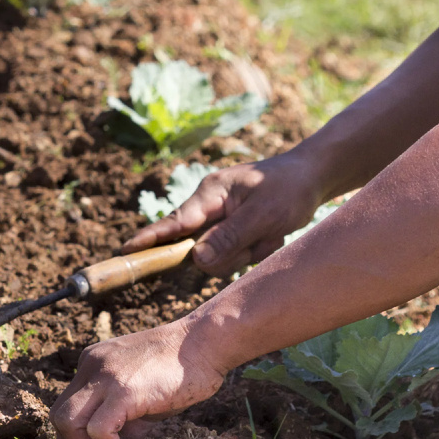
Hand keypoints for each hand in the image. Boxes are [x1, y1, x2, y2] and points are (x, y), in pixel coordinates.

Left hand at [51, 319, 226, 438]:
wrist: (205, 342)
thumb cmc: (181, 367)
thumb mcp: (140, 388)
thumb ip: (123, 413)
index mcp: (93, 363)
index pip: (67, 404)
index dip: (75, 434)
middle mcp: (91, 367)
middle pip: (58, 414)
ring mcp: (104, 378)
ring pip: (67, 422)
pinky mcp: (123, 392)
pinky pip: (98, 430)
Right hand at [123, 152, 325, 276]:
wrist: (312, 178)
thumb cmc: (289, 188)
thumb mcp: (265, 214)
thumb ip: (230, 237)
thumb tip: (196, 259)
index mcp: (210, 193)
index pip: (174, 222)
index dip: (150, 238)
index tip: (126, 251)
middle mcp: (208, 207)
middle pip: (199, 250)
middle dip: (231, 252)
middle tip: (262, 238)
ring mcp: (218, 221)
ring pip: (218, 258)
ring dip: (247, 252)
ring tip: (270, 232)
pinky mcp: (229, 232)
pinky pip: (233, 256)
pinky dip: (254, 251)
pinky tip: (270, 235)